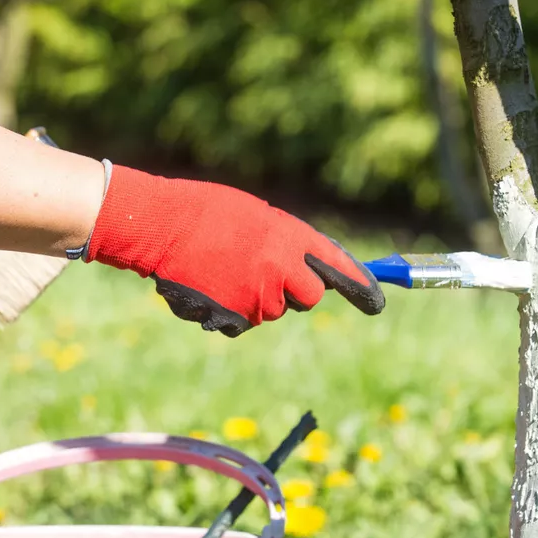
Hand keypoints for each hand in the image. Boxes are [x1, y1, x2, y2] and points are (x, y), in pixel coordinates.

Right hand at [85, 166, 384, 335]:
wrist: (160, 225)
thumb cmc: (206, 213)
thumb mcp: (257, 217)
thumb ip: (287, 243)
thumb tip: (308, 267)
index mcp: (291, 237)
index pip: (338, 267)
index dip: (362, 287)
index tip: (378, 302)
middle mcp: (282, 271)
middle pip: (308, 297)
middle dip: (295, 290)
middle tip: (266, 272)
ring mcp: (258, 298)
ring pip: (272, 311)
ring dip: (256, 298)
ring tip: (223, 269)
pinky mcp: (234, 319)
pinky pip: (242, 324)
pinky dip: (229, 311)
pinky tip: (209, 286)